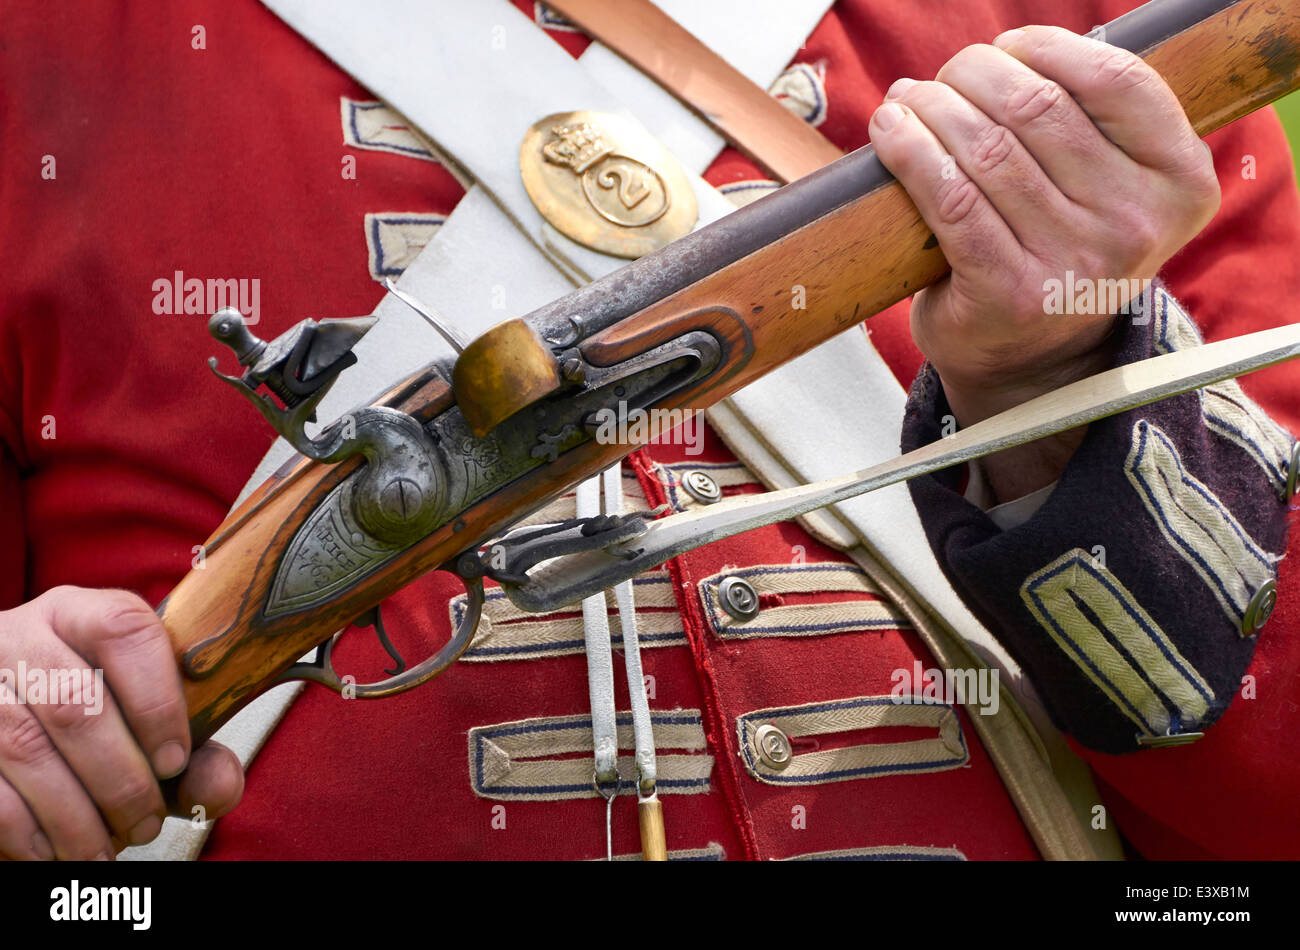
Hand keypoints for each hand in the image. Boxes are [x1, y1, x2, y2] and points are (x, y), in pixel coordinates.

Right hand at [0, 586, 243, 859]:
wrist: (18, 716)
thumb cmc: (98, 716)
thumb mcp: (151, 719)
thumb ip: (197, 754)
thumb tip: (219, 787)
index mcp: (81, 614)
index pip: (123, 630)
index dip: (156, 699)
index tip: (176, 760)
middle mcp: (22, 637)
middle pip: (75, 703)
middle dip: (121, 778)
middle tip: (146, 822)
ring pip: (27, 748)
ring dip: (76, 814)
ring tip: (107, 847)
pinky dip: (28, 830)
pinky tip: (56, 850)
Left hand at [870, 26, 1219, 499]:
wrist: (1032, 362)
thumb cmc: (1061, 251)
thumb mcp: (1110, 189)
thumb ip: (1090, 123)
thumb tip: (1003, 53)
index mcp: (1178, 183)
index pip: (1117, 81)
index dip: (1048, 48)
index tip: (1007, 46)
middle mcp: (1134, 225)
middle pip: (1036, 107)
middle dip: (974, 74)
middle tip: (944, 78)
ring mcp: (1073, 264)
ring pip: (986, 148)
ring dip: (932, 107)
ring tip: (908, 100)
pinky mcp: (1008, 293)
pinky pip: (950, 197)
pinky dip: (910, 152)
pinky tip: (890, 131)